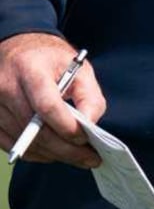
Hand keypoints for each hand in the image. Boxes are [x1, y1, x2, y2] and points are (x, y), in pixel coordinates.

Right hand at [0, 33, 104, 167]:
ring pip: (24, 141)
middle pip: (35, 129)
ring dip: (52, 153)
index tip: (86, 138)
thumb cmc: (51, 60)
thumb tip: (90, 125)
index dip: (66, 127)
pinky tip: (53, 153)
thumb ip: (89, 95)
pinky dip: (34, 153)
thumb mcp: (78, 67)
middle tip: (88, 159)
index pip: (46, 106)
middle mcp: (6, 87)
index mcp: (31, 69)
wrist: (16, 50)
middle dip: (64, 148)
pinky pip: (10, 145)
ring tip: (76, 156)